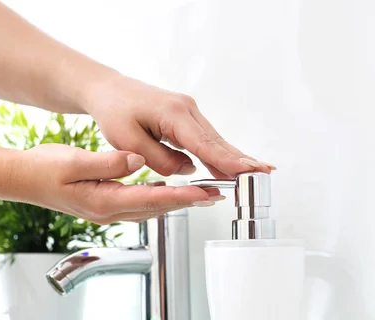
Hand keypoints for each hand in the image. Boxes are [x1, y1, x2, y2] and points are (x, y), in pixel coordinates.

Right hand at [14, 144, 221, 223]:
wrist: (24, 180)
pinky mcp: (105, 206)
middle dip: (188, 202)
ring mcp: (107, 212)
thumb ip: (107, 163)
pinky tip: (169, 191)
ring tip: (202, 194)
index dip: (181, 196)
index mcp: (103, 201)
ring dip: (177, 201)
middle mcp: (109, 212)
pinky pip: (140, 204)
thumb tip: (136, 161)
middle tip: (216, 194)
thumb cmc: (44, 169)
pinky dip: (160, 198)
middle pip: (157, 208)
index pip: (152, 198)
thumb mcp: (73, 161)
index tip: (206, 192)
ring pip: (150, 208)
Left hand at [83, 74, 275, 178]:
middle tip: (266, 173)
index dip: (226, 160)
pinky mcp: (185, 116)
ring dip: (233, 157)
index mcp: (173, 114)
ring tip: (257, 172)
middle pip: (217, 141)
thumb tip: (188, 170)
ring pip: (214, 140)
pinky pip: (205, 138)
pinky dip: (218, 152)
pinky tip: (232, 165)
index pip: (204, 143)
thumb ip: (159, 159)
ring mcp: (188, 111)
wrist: (108, 90)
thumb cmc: (114, 112)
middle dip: (241, 158)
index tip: (247, 171)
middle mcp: (186, 110)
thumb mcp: (128, 141)